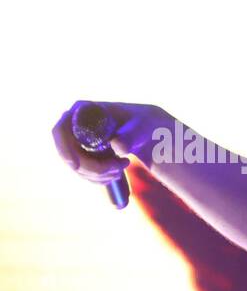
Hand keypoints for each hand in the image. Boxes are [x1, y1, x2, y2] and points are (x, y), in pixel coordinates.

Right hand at [51, 101, 168, 186]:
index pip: (60, 132)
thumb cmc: (140, 124)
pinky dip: (99, 178)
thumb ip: (130, 136)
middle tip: (118, 169)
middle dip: (92, 168)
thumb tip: (117, 146)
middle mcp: (73, 126)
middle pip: (68, 154)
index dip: (64, 150)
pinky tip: (115, 174)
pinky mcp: (82, 155)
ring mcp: (76, 142)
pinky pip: (83, 173)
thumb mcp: (139, 128)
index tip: (77, 166)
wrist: (142, 130)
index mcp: (81, 111)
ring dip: (99, 175)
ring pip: (77, 167)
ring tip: (123, 165)